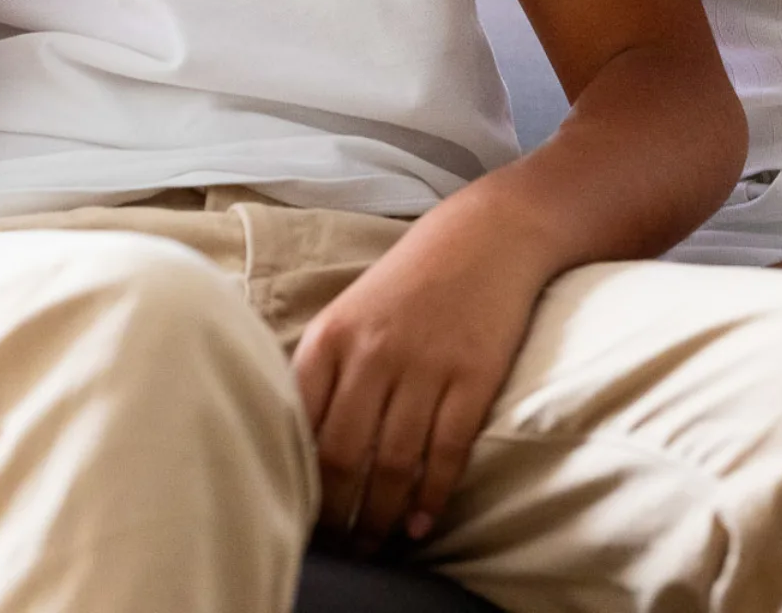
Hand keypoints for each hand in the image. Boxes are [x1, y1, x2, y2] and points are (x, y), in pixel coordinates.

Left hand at [291, 204, 548, 554]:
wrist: (487, 235)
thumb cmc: (411, 280)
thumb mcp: (352, 313)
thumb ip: (326, 372)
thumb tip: (298, 445)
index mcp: (331, 336)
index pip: (299, 423)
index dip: (296, 478)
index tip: (295, 513)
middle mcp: (373, 352)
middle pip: (344, 456)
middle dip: (338, 516)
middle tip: (339, 546)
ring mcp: (425, 364)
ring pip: (394, 464)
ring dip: (382, 517)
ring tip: (376, 545)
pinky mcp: (473, 376)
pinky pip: (447, 452)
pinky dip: (432, 497)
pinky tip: (423, 523)